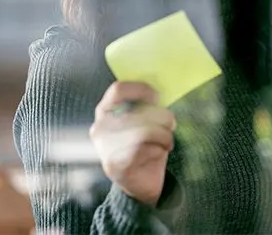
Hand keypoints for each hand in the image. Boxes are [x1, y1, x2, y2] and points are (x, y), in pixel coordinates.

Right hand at [89, 81, 175, 206]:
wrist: (141, 182)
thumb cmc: (146, 145)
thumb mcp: (145, 122)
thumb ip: (147, 106)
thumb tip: (159, 94)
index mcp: (105, 111)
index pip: (118, 90)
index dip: (141, 89)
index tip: (157, 97)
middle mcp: (100, 128)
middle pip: (138, 112)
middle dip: (163, 117)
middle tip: (171, 125)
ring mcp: (104, 148)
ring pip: (144, 132)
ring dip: (164, 136)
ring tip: (168, 141)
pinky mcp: (114, 166)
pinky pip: (145, 150)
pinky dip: (159, 150)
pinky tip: (159, 153)